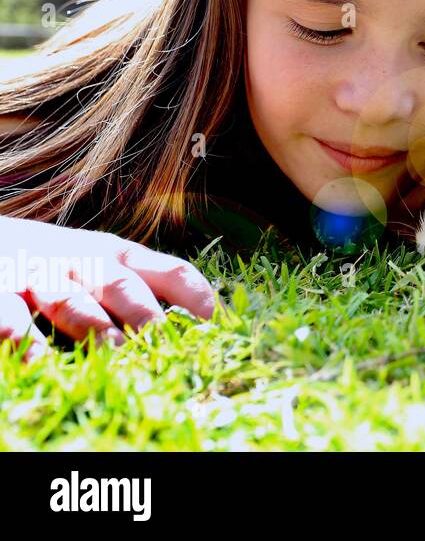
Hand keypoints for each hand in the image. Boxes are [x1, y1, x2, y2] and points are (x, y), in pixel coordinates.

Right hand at [0, 216, 219, 362]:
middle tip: (163, 342)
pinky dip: (22, 337)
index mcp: (119, 255)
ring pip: (71, 301)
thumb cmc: (62, 260)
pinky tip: (36, 359)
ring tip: (114, 350)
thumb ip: (148, 285)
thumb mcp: (108, 263)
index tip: (214, 319)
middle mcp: (84, 262)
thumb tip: (204, 319)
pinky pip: (10, 315)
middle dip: (144, 313)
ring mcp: (40, 276)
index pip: (167, 269)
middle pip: (121, 285)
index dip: (193, 292)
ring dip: (94, 327)